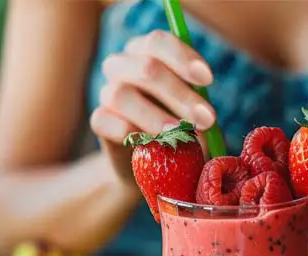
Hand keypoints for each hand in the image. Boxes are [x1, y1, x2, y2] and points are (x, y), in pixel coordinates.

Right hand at [89, 30, 216, 180]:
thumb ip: (198, 108)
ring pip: (121, 94)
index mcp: (148, 52)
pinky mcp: (99, 121)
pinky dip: (129, 132)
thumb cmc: (180, 126)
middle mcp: (124, 66)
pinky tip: (149, 145)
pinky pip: (104, 120)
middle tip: (206, 120)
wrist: (153, 161)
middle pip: (145, 68)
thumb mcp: (194, 112)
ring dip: (155, 117)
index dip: (183, 58)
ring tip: (179, 137)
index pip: (158, 42)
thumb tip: (204, 118)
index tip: (208, 80)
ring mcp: (107, 92)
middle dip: (179, 95)